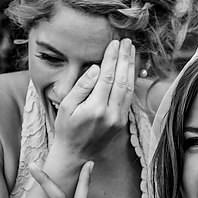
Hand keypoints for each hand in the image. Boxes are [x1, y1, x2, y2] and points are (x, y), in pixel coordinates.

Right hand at [50, 38, 135, 162]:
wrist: (75, 155)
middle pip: (122, 80)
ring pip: (129, 88)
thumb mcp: (65, 107)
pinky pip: (129, 98)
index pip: (107, 76)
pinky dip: (131, 81)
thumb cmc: (66, 129)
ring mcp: (119, 119)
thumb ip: (81, 87)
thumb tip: (96, 69)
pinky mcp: (122, 123)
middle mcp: (110, 114)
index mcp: (95, 108)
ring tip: (131, 52)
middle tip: (127, 42)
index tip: (114, 43)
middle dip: (125, 59)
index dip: (112, 58)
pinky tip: (130, 70)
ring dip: (131, 68)